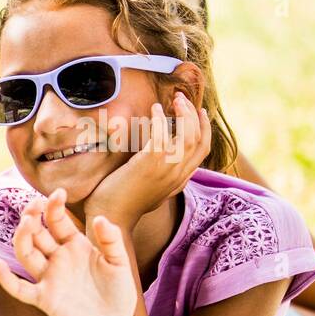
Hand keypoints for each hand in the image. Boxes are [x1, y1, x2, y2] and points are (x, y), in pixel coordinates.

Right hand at [0, 188, 138, 315]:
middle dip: (32, 216)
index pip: (57, 221)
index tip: (57, 193)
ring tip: (26, 223)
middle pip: (36, 233)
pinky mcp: (44, 299)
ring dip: (22, 238)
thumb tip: (100, 218)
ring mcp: (49, 279)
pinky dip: (6, 279)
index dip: (54, 207)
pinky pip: (20, 289)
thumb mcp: (120, 264)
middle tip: (33, 204)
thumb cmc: (117, 298)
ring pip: (26, 255)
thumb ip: (111, 241)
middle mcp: (58, 260)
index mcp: (75, 247)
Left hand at [87, 91, 210, 228]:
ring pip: (188, 134)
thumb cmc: (123, 203)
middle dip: (194, 116)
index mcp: (179, 180)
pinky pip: (163, 134)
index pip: (203, 150)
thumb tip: (165, 162)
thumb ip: (164, 177)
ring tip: (174, 99)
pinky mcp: (150, 163)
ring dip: (183, 113)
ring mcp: (166, 169)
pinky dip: (160, 118)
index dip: (204, 129)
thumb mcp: (152, 191)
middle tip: (183, 99)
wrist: (110, 216)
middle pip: (199, 139)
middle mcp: (178, 174)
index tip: (199, 112)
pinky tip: (155, 109)